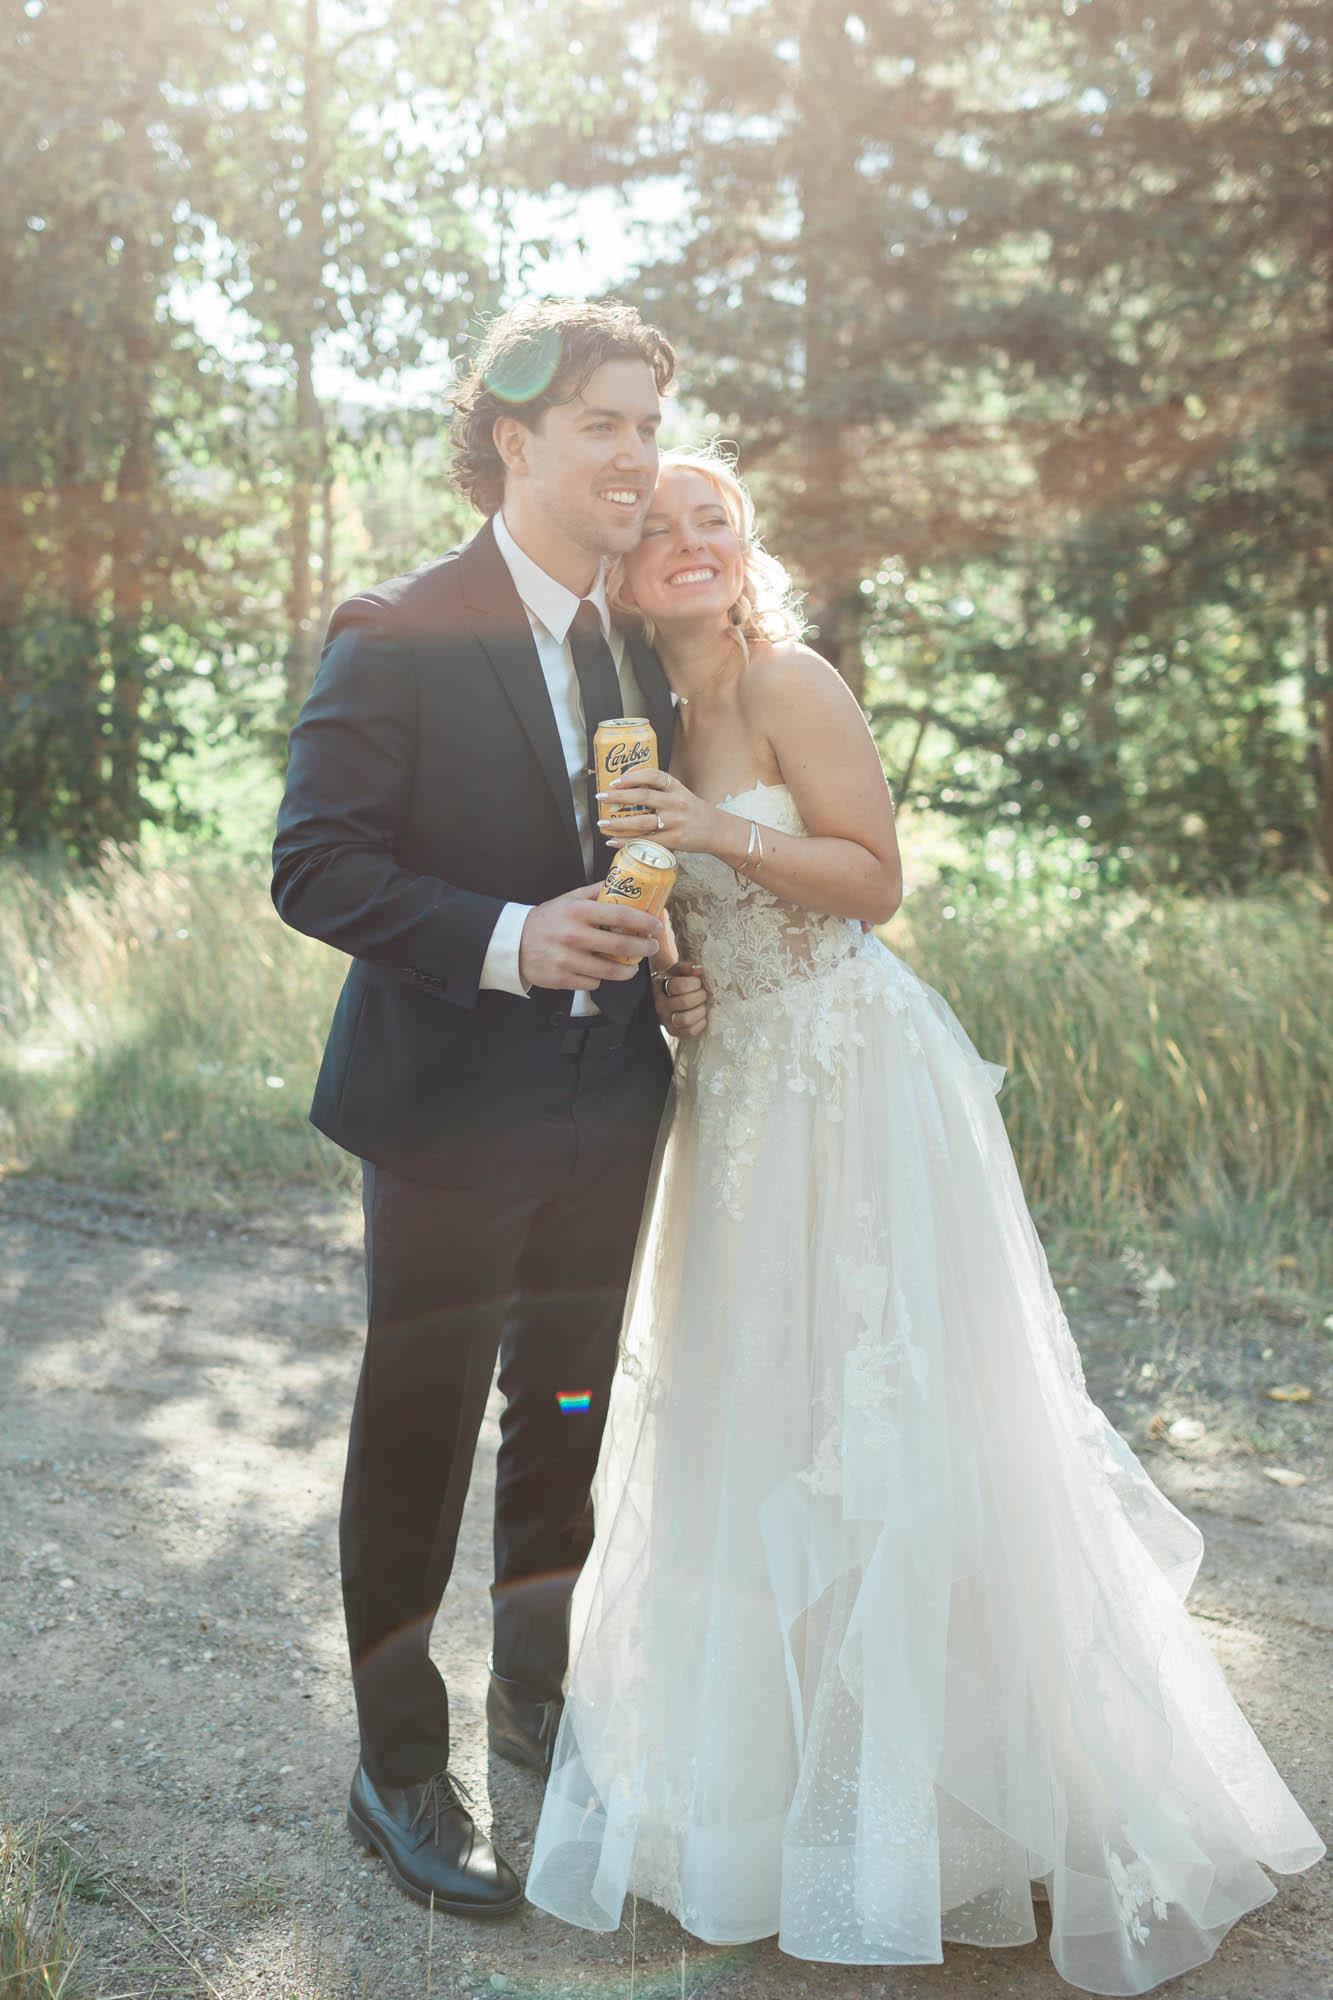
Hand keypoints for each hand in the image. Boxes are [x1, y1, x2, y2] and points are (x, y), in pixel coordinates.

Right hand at [518, 884, 663, 990]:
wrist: (515, 943)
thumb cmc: (547, 920)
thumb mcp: (570, 898)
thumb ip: (597, 892)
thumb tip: (625, 883)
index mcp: (578, 911)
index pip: (620, 914)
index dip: (644, 921)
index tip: (656, 925)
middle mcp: (574, 935)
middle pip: (621, 946)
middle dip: (643, 948)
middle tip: (651, 947)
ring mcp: (568, 959)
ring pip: (611, 970)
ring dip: (628, 970)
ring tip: (632, 965)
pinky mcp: (563, 978)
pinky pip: (594, 982)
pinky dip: (601, 977)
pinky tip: (600, 970)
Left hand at [597, 768, 734, 859]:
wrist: (717, 831)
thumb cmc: (694, 812)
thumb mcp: (681, 794)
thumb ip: (660, 790)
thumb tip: (628, 788)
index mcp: (676, 788)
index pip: (653, 775)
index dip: (632, 776)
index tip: (615, 780)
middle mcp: (676, 803)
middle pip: (643, 796)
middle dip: (618, 796)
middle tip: (601, 797)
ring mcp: (675, 822)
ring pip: (642, 821)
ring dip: (618, 823)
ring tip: (602, 824)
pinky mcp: (674, 840)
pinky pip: (646, 841)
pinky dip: (627, 842)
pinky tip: (613, 842)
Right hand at [653, 962, 707, 1038]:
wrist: (664, 995)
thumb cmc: (674, 980)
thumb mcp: (677, 971)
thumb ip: (687, 967)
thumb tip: (699, 970)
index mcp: (659, 986)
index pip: (679, 985)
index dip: (694, 983)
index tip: (698, 982)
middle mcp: (659, 1004)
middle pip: (685, 1002)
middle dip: (700, 996)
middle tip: (703, 993)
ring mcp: (664, 1019)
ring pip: (685, 1019)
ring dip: (700, 1011)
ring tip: (702, 1006)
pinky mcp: (672, 1030)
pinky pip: (689, 1031)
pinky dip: (700, 1024)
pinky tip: (701, 1016)